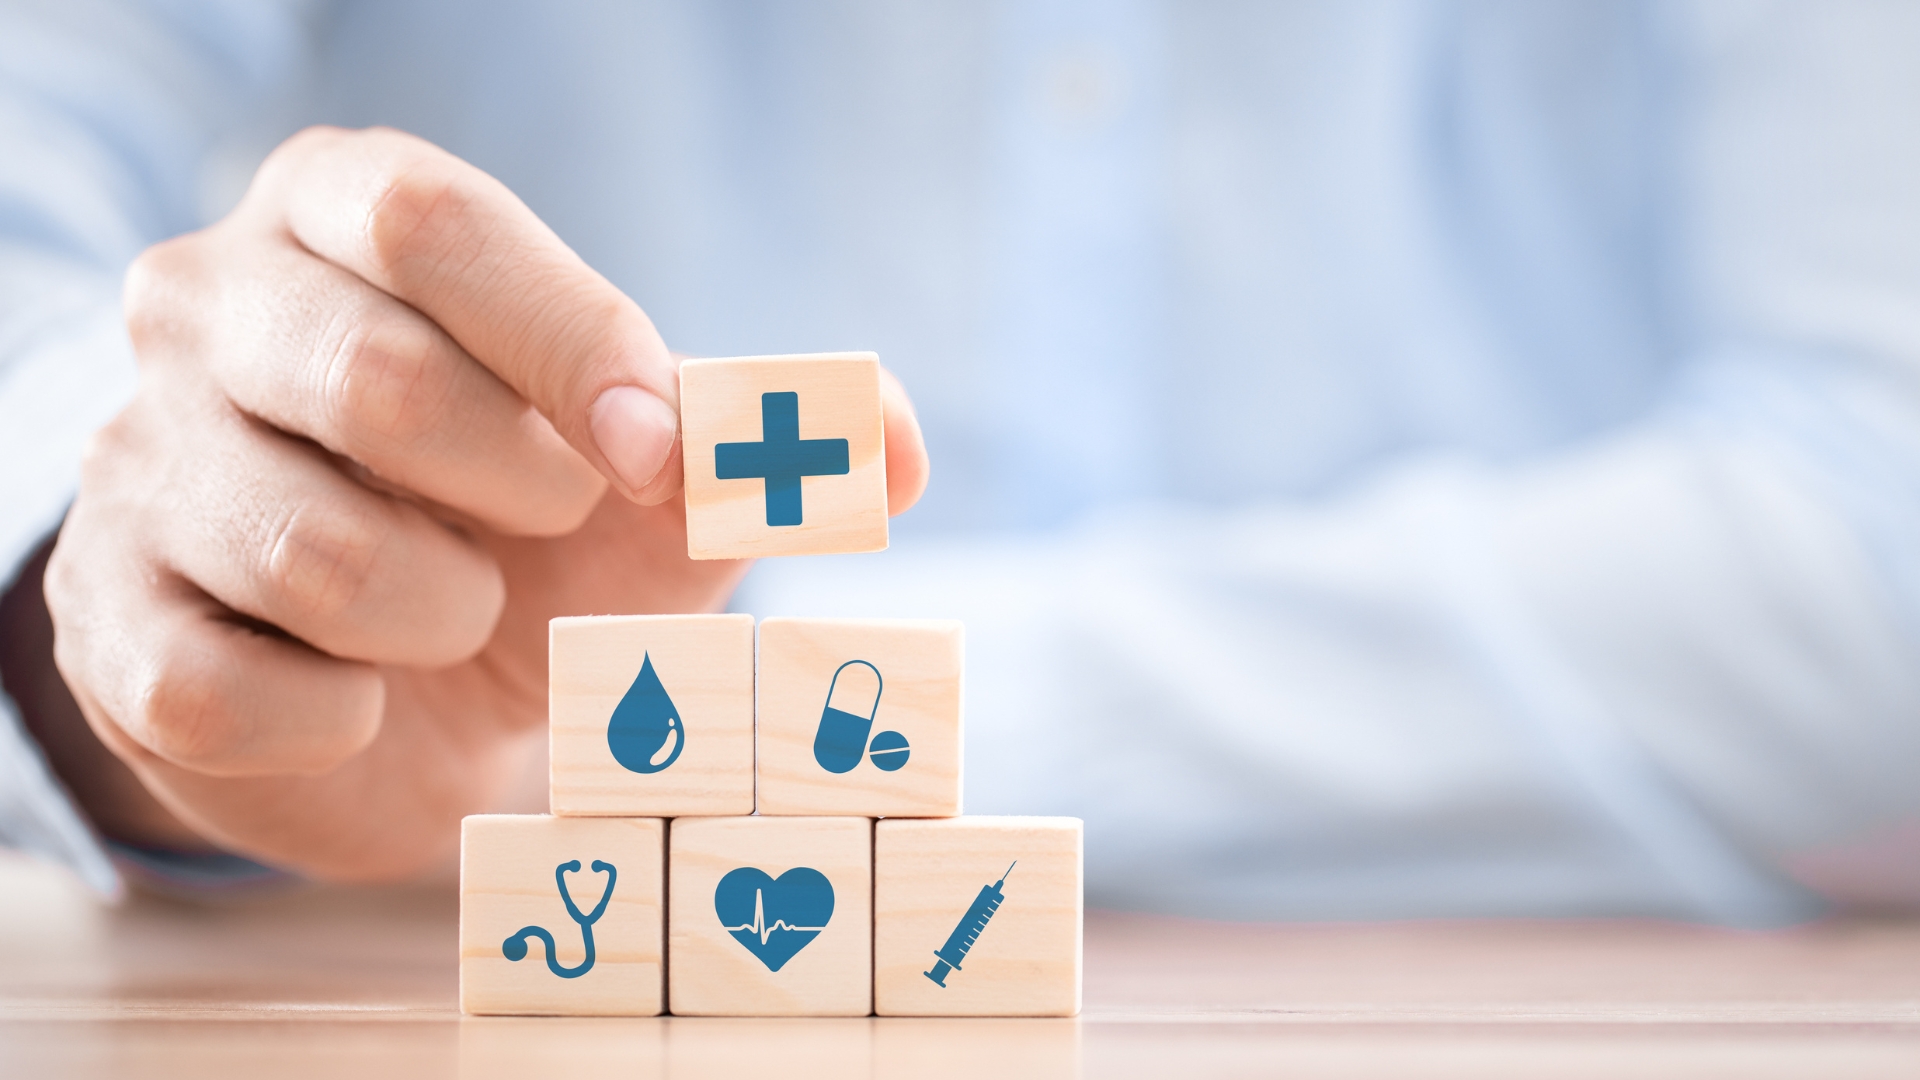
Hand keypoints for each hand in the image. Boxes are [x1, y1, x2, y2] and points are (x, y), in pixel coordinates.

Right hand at [41, 126, 930, 880]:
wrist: (403, 686)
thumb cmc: (532, 534)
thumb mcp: (652, 475)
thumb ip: (761, 439)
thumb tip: (892, 444)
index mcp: (339, 220)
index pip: (431, 223)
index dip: (569, 341)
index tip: (656, 451)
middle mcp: (207, 312)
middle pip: (370, 375)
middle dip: (516, 488)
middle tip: (547, 525)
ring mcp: (137, 467)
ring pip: (309, 551)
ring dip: (442, 617)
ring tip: (457, 609)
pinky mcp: (110, 624)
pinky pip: (230, 691)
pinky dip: (344, 718)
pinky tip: (360, 691)